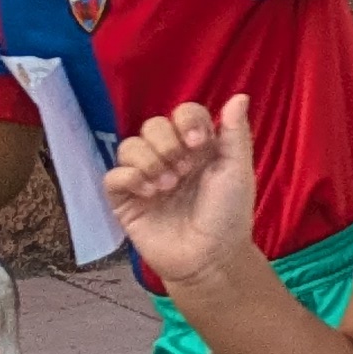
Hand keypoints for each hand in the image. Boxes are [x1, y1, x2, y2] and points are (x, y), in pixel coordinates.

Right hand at [104, 95, 259, 289]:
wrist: (209, 257)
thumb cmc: (228, 215)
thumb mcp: (238, 170)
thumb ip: (235, 133)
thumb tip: (239, 96)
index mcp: (198, 147)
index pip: (183, 113)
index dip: (187, 120)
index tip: (198, 142)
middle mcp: (170, 157)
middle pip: (153, 125)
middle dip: (167, 142)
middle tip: (184, 168)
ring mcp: (146, 178)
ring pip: (129, 145)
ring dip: (149, 159)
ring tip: (168, 184)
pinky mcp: (126, 200)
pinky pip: (113, 175)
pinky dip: (129, 178)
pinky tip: (149, 193)